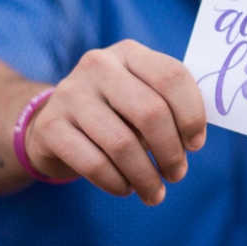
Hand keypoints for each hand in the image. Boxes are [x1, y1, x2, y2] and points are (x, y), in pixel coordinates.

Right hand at [25, 40, 206, 204]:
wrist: (55, 124)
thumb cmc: (116, 113)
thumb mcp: (142, 97)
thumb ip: (170, 108)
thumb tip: (193, 140)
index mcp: (130, 52)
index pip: (172, 76)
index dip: (192, 115)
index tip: (196, 144)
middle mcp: (98, 65)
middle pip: (150, 112)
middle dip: (171, 152)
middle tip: (177, 174)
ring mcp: (70, 94)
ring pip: (122, 144)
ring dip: (145, 176)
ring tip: (155, 193)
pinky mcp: (50, 126)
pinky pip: (94, 163)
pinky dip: (117, 183)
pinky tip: (126, 189)